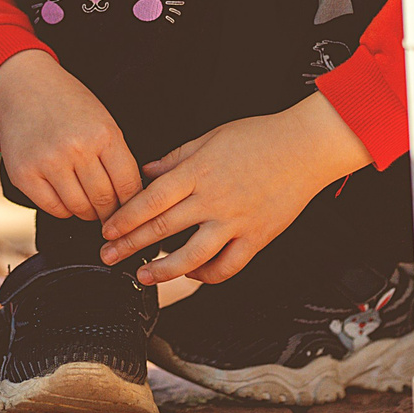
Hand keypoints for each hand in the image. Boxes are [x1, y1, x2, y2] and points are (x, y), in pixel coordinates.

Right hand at [0, 49, 143, 221]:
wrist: (24, 89)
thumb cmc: (70, 108)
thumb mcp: (103, 122)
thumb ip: (117, 157)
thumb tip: (131, 200)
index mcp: (103, 134)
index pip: (128, 184)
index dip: (132, 203)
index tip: (130, 209)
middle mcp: (76, 148)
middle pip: (104, 200)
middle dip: (110, 212)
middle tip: (110, 214)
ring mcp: (48, 161)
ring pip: (79, 207)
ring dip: (88, 213)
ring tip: (89, 207)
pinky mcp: (24, 174)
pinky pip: (53, 208)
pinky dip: (64, 209)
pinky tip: (66, 198)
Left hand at [99, 94, 369, 285]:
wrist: (306, 147)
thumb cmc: (260, 136)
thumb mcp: (211, 137)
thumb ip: (177, 157)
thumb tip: (147, 172)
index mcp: (198, 171)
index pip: (150, 199)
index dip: (125, 218)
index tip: (107, 230)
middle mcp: (213, 199)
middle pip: (163, 228)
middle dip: (130, 245)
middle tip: (108, 257)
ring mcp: (236, 221)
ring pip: (192, 256)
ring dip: (164, 270)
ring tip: (143, 276)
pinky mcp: (257, 237)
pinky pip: (228, 266)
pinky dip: (207, 275)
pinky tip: (193, 274)